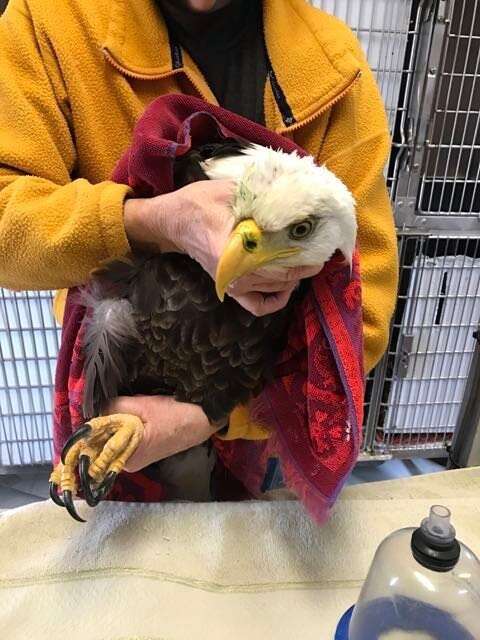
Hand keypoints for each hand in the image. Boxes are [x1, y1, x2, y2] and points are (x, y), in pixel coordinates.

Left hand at [105, 395, 218, 472]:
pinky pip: (124, 438)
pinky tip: (138, 416)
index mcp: (126, 459)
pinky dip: (126, 426)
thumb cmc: (173, 416)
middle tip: (123, 408)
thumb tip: (94, 408)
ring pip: (114, 438)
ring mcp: (135, 459)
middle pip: (104, 441)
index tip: (95, 412)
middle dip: (108, 422)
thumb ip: (114, 407)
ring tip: (134, 410)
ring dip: (118, 422)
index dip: (92, 427)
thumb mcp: (141, 406)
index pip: (95, 445)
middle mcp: (128, 465)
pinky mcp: (142, 452)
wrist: (201, 420)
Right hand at [124, 181, 320, 314]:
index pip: (277, 261)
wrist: (173, 222)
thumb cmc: (199, 203)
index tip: (321, 243)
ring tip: (310, 259)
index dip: (303, 255)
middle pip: (281, 277)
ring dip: (296, 277)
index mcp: (233, 250)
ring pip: (275, 289)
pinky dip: (275, 300)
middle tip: (323, 249)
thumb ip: (261, 194)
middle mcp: (235, 274)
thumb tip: (296, 192)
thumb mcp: (230, 191)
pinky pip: (258, 305)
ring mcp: (233, 284)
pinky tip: (288, 287)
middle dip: (306, 264)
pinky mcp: (232, 288)